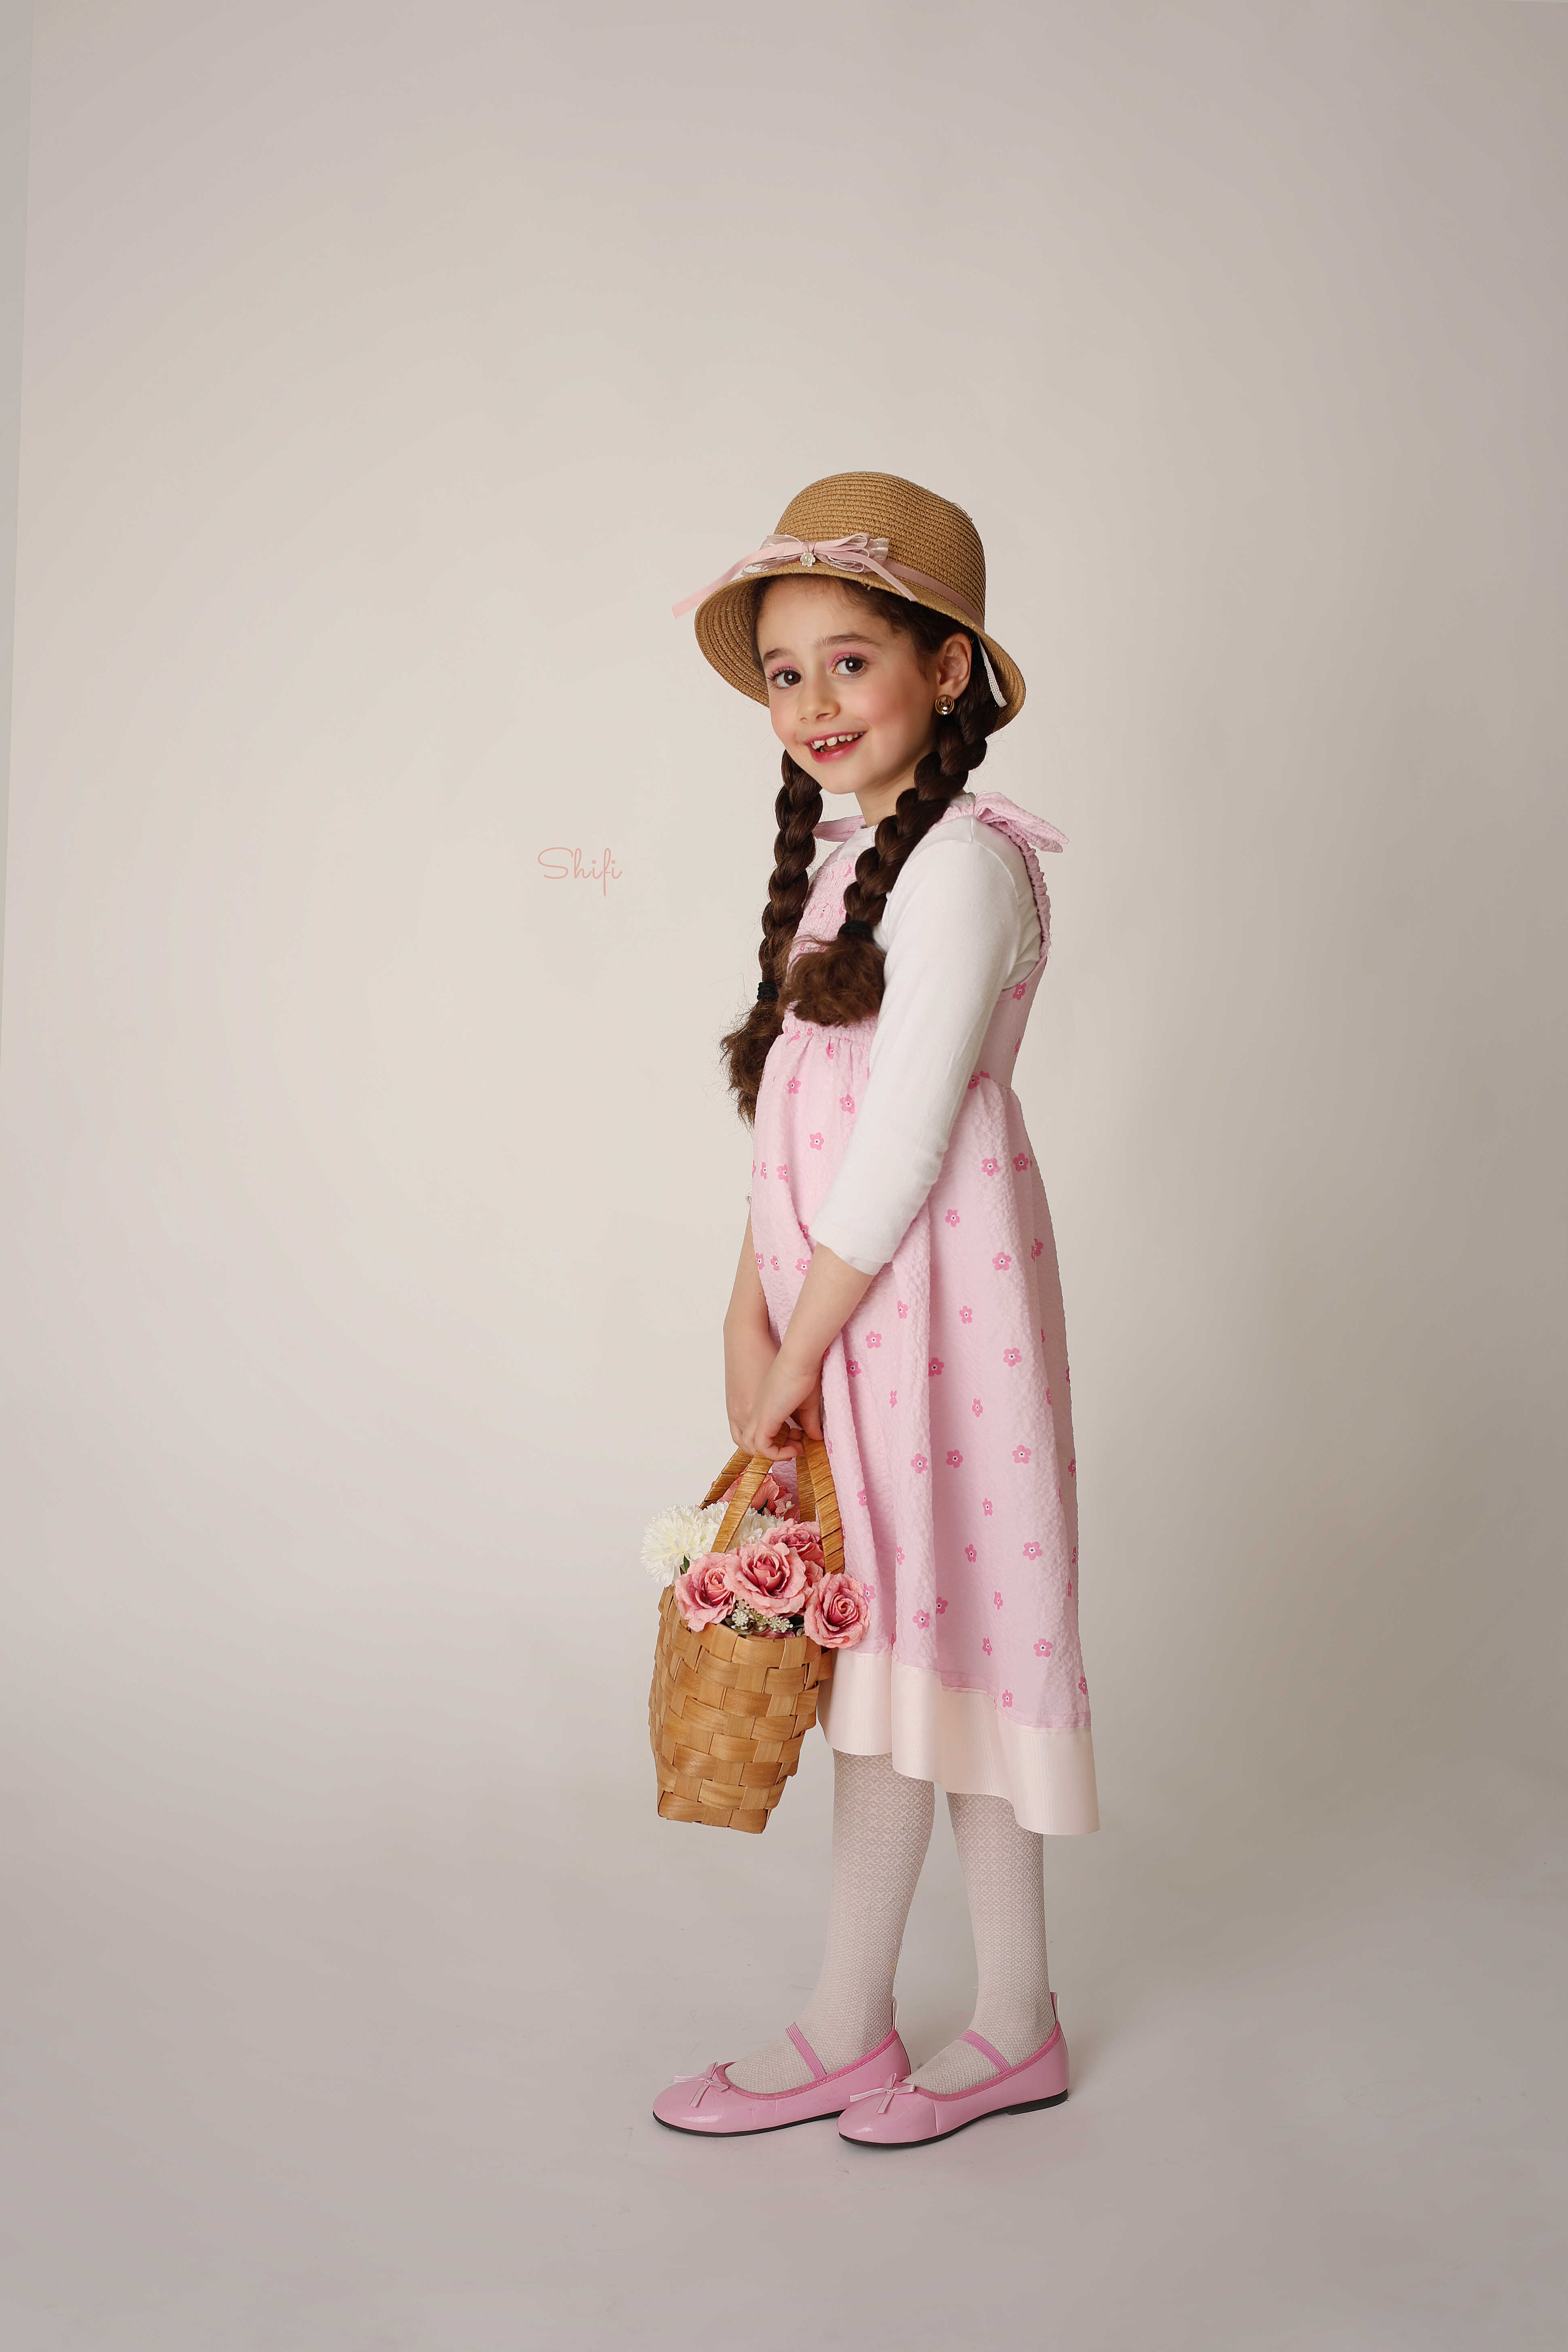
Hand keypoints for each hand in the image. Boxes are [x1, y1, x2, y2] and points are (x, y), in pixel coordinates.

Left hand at [735, 1345, 822, 1462]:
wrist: (799, 1358)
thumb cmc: (803, 1373)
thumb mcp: (806, 1405)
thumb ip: (808, 1422)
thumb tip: (816, 1438)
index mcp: (763, 1406)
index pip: (760, 1432)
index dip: (779, 1442)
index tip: (801, 1441)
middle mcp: (756, 1411)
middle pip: (751, 1442)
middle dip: (774, 1451)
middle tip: (798, 1447)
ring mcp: (758, 1415)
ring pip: (752, 1447)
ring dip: (774, 1454)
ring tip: (796, 1448)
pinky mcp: (765, 1419)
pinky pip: (762, 1448)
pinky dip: (777, 1454)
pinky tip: (795, 1447)